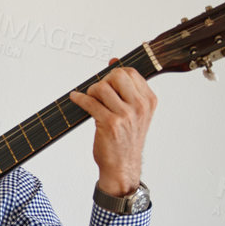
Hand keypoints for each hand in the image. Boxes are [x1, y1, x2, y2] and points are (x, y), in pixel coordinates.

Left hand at [69, 64, 156, 196]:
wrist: (123, 164)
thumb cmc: (126, 138)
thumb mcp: (135, 112)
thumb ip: (127, 88)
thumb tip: (113, 61)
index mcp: (149, 100)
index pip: (131, 72)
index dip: (115, 72)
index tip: (106, 79)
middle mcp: (140, 106)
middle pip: (117, 75)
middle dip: (103, 80)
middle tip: (99, 93)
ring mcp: (126, 115)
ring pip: (102, 87)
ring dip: (90, 91)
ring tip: (90, 99)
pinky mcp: (110, 123)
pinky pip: (90, 102)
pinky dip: (79, 98)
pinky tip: (75, 99)